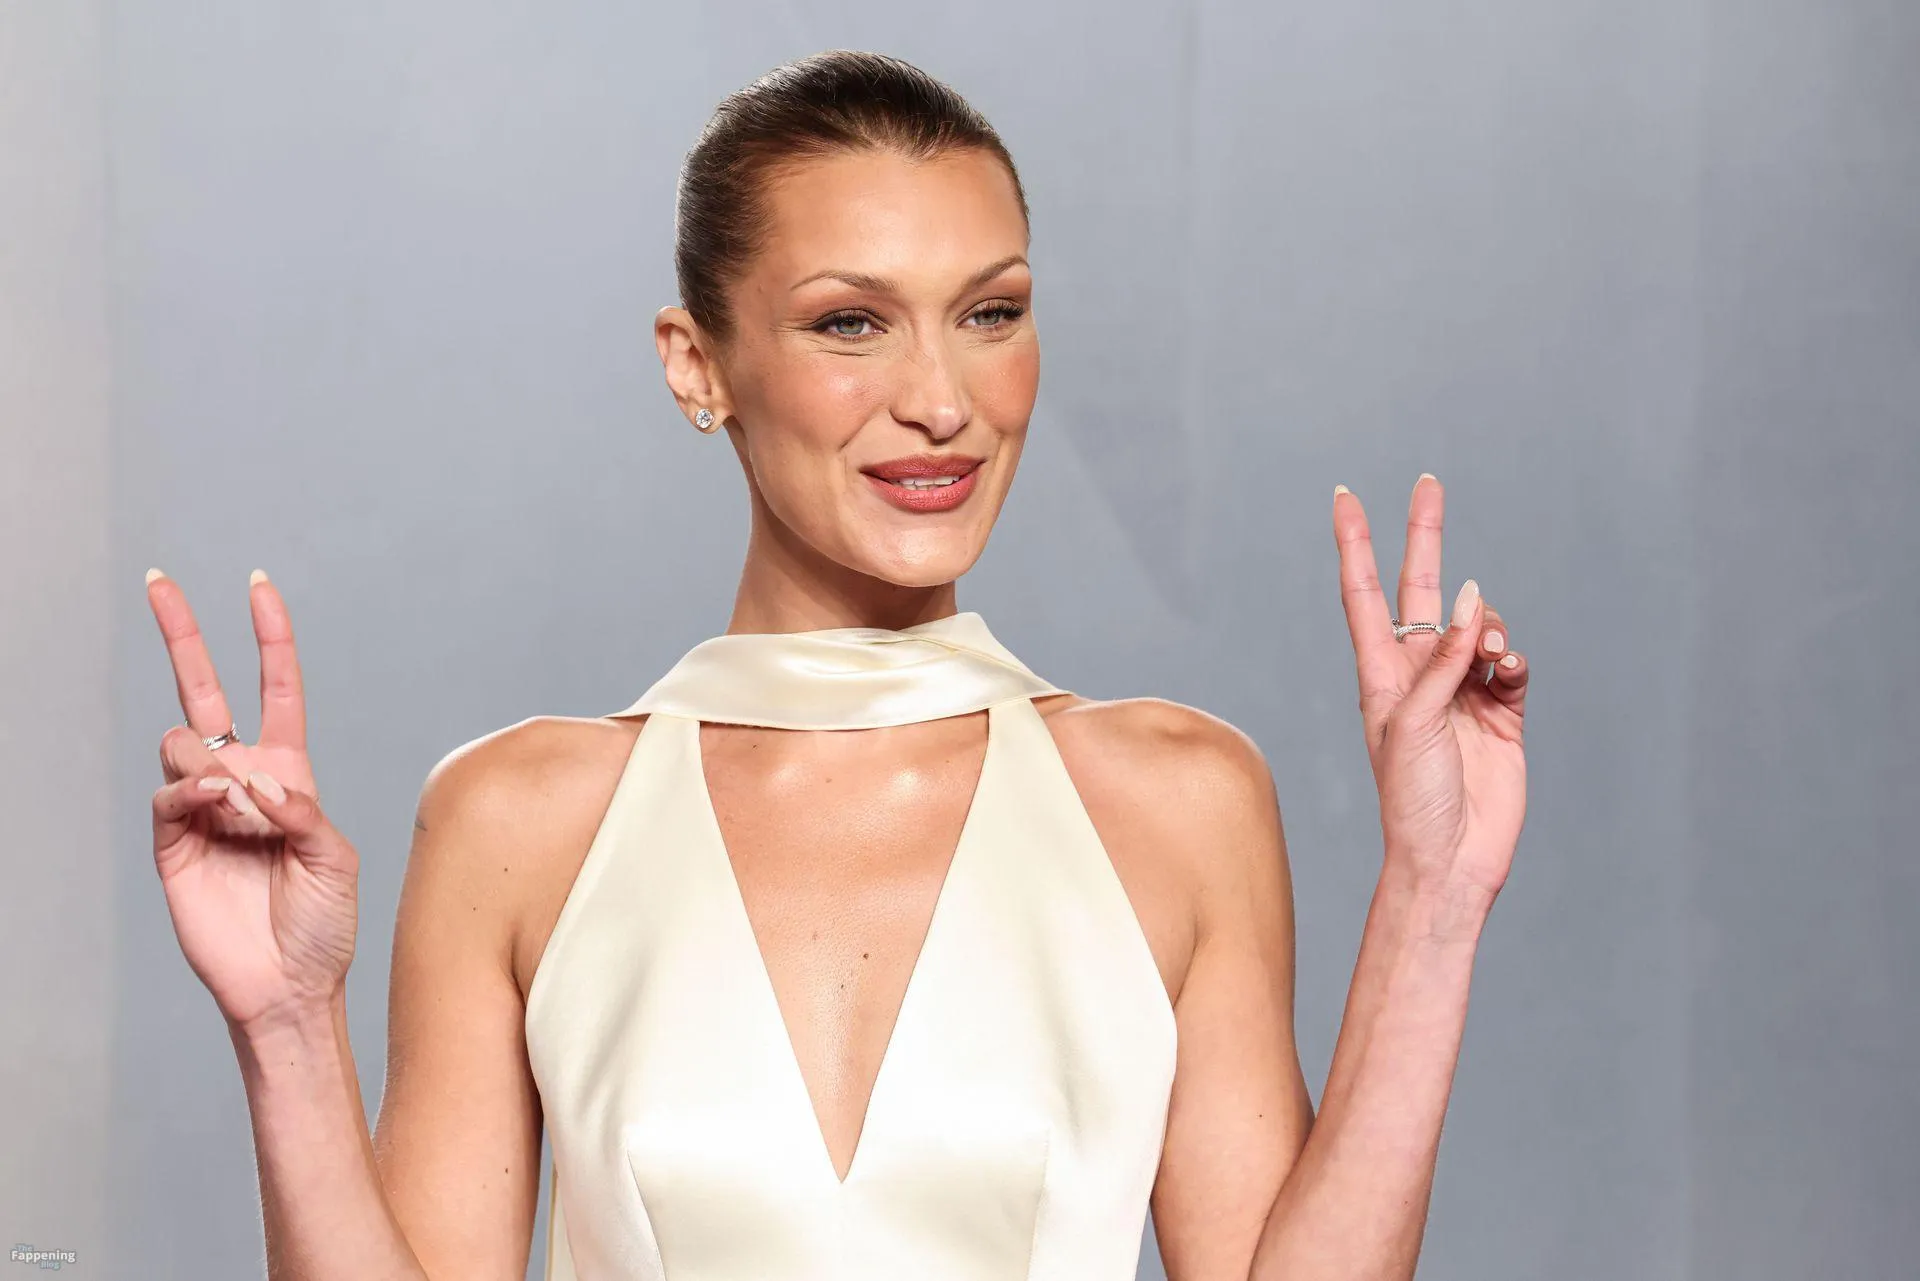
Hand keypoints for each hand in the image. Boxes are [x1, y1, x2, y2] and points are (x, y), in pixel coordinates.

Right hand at [146, 568, 357, 1033]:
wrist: (289, 984)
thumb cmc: (323, 924)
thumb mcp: (335, 858)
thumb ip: (302, 811)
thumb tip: (253, 781)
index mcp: (288, 774)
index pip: (275, 689)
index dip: (268, 638)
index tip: (259, 588)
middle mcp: (242, 781)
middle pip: (204, 691)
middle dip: (181, 634)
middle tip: (159, 583)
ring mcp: (203, 809)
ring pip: (184, 744)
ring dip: (213, 764)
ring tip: (240, 809)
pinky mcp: (172, 843)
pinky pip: (169, 795)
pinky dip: (195, 794)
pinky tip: (219, 810)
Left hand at [1332, 476, 1528, 914]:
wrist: (1451, 858)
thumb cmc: (1412, 799)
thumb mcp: (1414, 722)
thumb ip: (1441, 659)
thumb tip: (1467, 601)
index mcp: (1380, 673)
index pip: (1365, 593)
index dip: (1355, 543)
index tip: (1344, 495)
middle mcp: (1418, 674)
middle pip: (1422, 589)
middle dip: (1426, 537)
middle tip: (1428, 483)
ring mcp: (1460, 692)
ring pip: (1477, 626)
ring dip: (1486, 628)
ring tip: (1487, 659)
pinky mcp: (1500, 714)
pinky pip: (1510, 665)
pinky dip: (1513, 660)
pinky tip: (1508, 671)